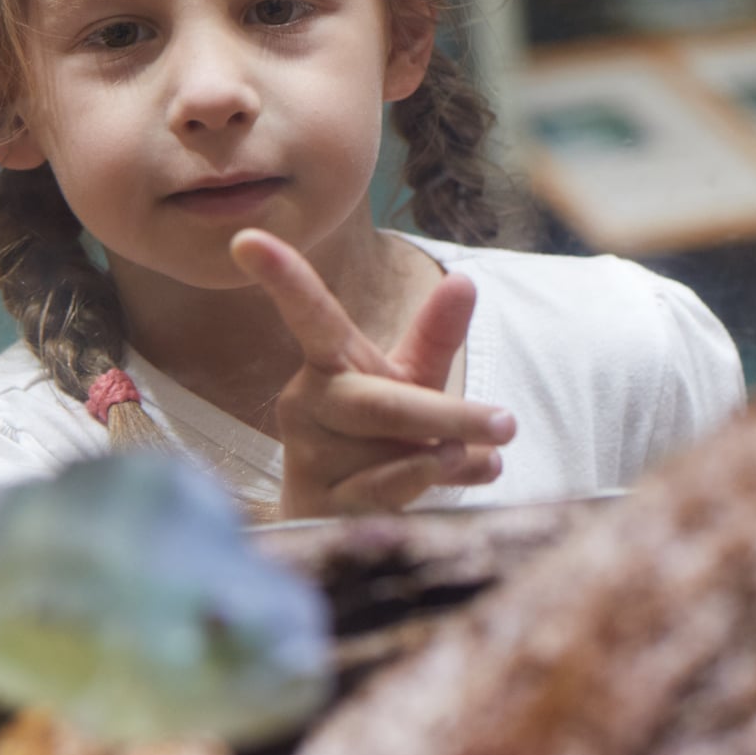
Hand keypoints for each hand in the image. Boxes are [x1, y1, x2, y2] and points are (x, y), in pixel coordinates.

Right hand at [229, 228, 515, 518]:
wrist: (338, 515)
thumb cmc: (378, 438)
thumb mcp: (411, 381)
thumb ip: (436, 336)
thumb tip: (464, 279)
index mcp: (327, 364)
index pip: (308, 315)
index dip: (281, 276)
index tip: (247, 239)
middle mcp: (306, 405)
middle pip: (375, 402)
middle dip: (445, 414)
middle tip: (508, 423)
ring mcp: (307, 458)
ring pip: (385, 449)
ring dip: (444, 454)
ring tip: (480, 454)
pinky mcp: (317, 506)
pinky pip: (381, 490)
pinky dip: (427, 482)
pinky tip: (468, 474)